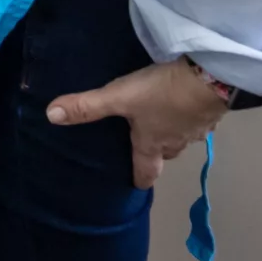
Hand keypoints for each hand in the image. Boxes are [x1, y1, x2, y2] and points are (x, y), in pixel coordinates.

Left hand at [46, 60, 229, 188]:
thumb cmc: (162, 93)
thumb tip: (50, 116)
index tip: (136, 183)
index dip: (140, 178)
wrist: (210, 77)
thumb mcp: (119, 97)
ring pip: (181, 138)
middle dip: (154, 152)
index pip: (147, 171)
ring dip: (171, 132)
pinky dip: (188, 116)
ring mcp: (196, 129)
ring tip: (160, 121)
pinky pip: (196, 120)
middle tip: (142, 144)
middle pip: (164, 154)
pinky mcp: (211, 112)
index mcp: (152, 143)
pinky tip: (184, 103)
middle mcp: (176, 142)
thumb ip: (87, 106)